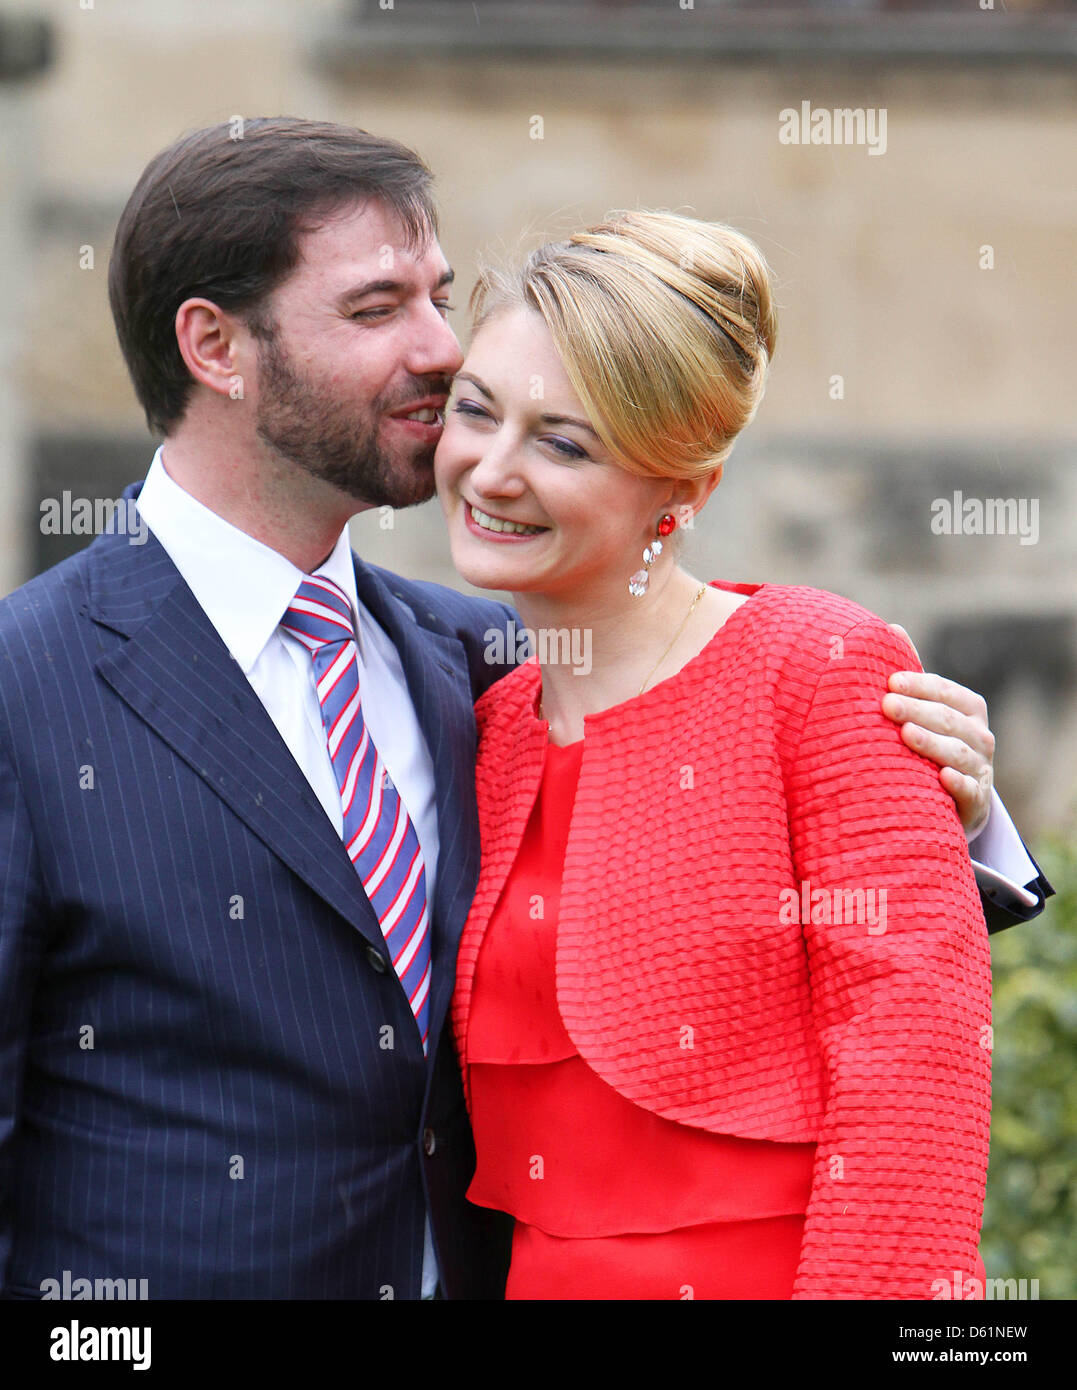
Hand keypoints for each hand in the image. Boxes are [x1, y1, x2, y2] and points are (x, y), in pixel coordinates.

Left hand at [882, 625, 994, 838]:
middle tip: (887, 705)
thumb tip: (891, 629)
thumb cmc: (932, 743)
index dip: (919, 685)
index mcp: (968, 708)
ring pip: (958, 753)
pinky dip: (958, 784)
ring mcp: (981, 769)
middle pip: (948, 719)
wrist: (954, 800)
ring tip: (906, 735)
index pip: (944, 691)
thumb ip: (911, 675)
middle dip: (917, 710)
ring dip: (932, 743)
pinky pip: (970, 791)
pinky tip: (941, 778)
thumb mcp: (925, 709)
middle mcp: (979, 736)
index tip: (890, 682)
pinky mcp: (977, 802)